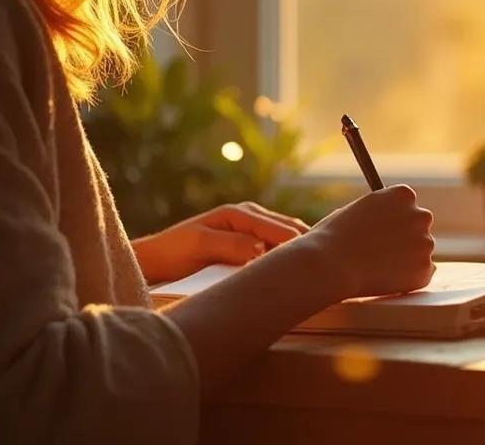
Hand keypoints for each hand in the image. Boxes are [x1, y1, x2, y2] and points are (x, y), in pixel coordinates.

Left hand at [132, 202, 308, 282]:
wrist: (156, 260)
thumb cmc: (174, 252)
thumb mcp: (200, 245)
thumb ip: (231, 244)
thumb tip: (261, 250)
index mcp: (240, 213)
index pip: (278, 229)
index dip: (298, 244)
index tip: (316, 260)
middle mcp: (250, 217)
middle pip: (289, 230)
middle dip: (307, 244)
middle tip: (329, 263)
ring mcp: (251, 231)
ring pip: (286, 239)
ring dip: (300, 251)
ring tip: (322, 268)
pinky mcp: (249, 247)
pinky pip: (277, 249)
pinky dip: (290, 258)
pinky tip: (300, 270)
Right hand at [297, 185, 435, 297]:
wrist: (332, 264)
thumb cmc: (334, 237)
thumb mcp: (355, 210)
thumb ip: (378, 213)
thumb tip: (386, 223)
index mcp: (403, 194)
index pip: (407, 202)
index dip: (393, 216)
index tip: (382, 227)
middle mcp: (421, 215)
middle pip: (419, 224)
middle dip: (406, 234)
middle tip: (382, 249)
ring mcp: (426, 243)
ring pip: (421, 250)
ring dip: (406, 257)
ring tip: (377, 265)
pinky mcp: (424, 269)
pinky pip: (422, 273)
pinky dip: (408, 278)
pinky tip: (386, 278)